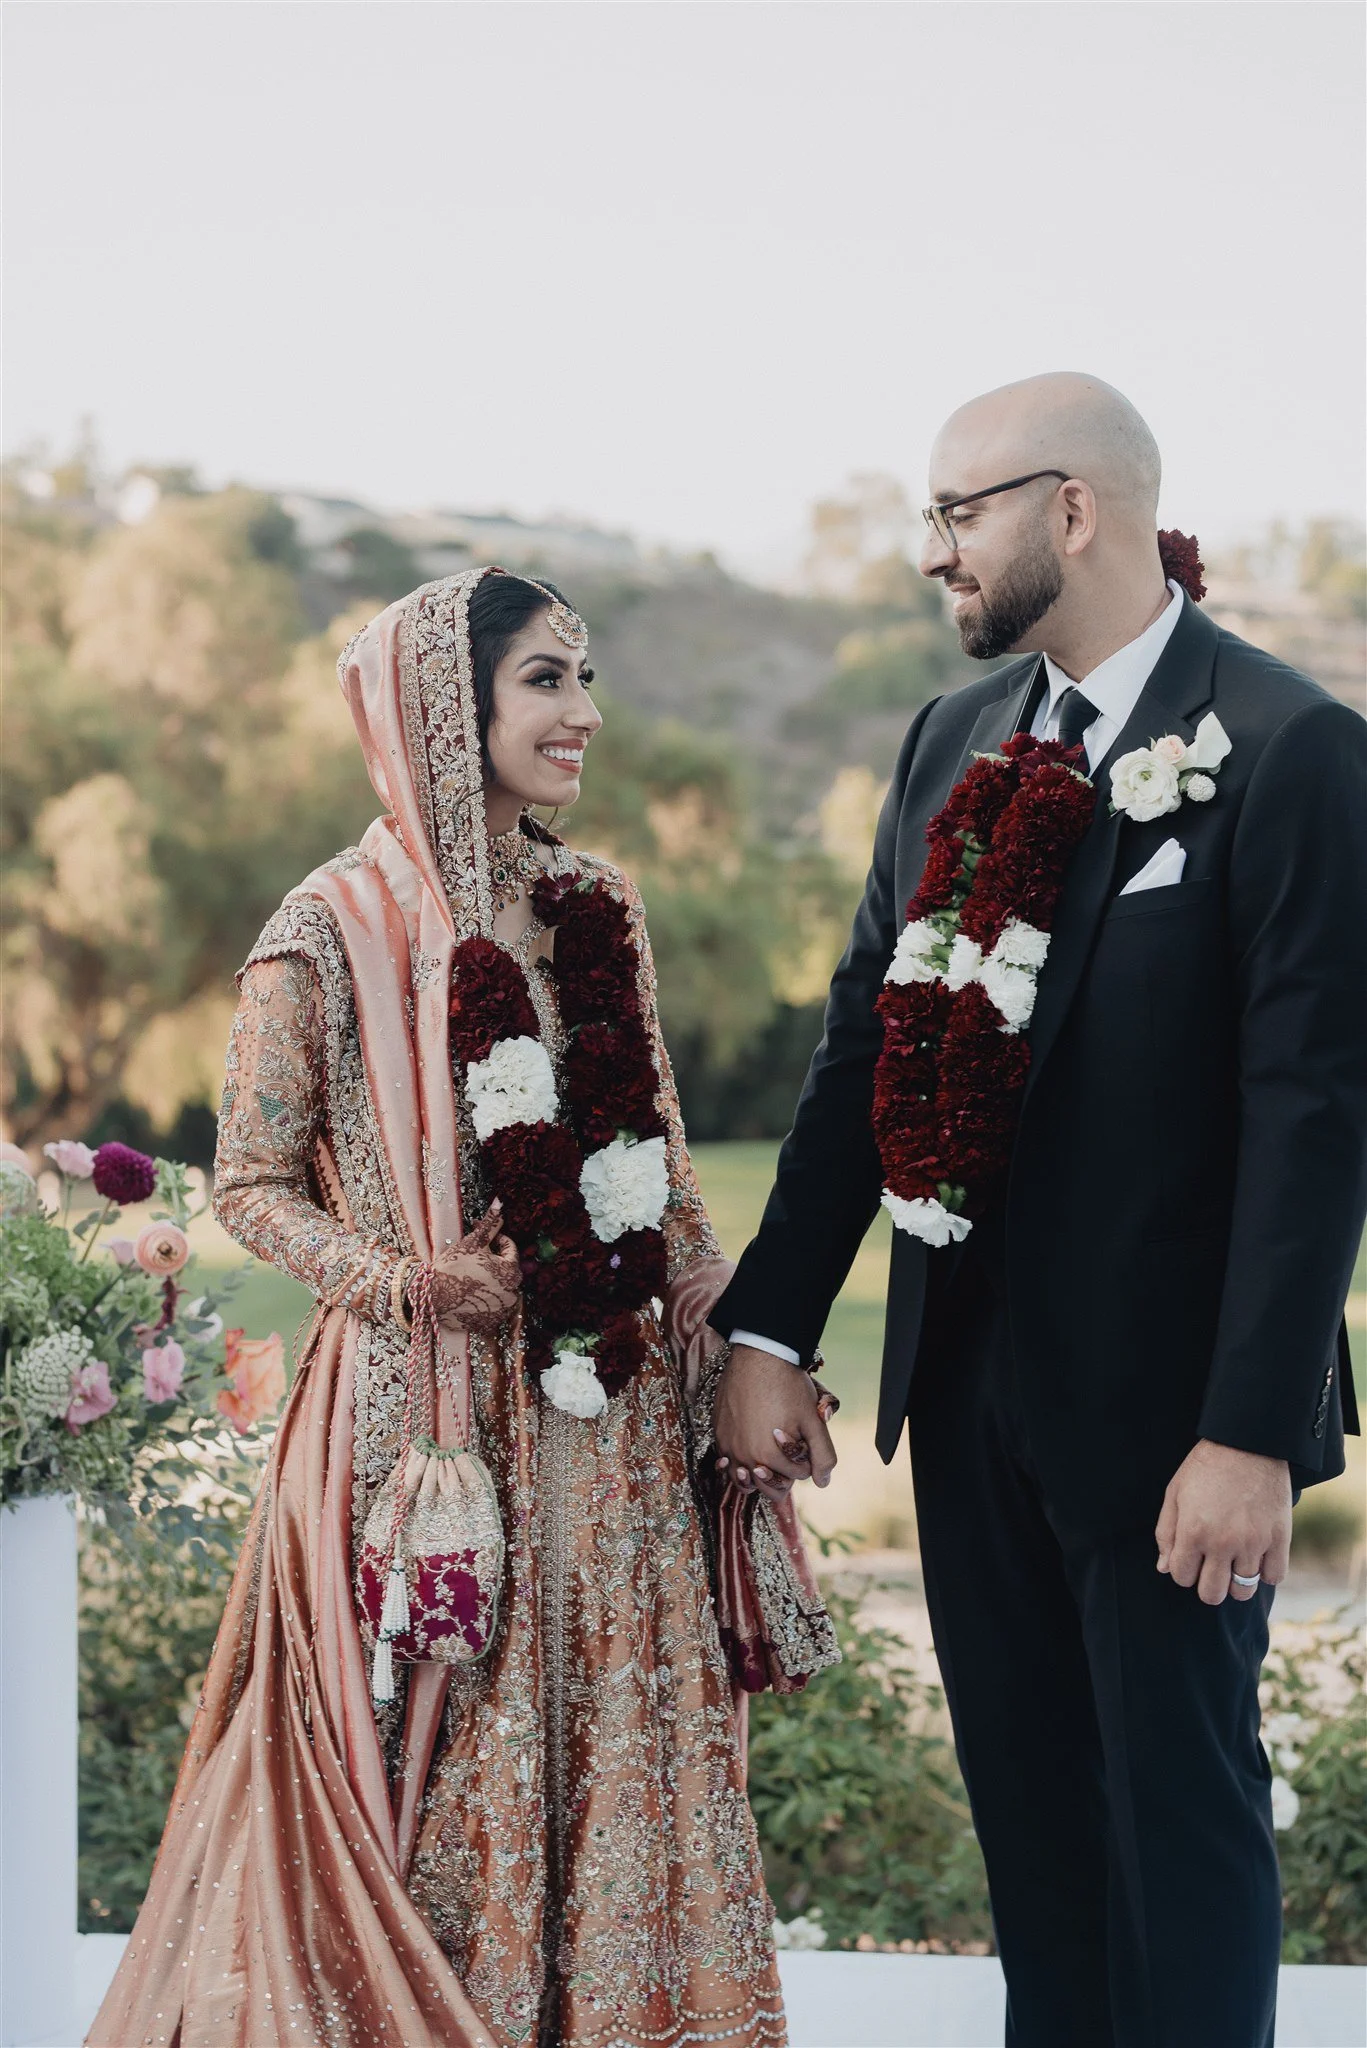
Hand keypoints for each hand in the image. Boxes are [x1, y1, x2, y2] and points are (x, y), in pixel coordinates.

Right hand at [428, 1202, 521, 1333]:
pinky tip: (469, 1294)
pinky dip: (484, 1300)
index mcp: (511, 1270)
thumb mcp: (472, 1242)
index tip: (480, 1241)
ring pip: (499, 1289)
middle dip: (493, 1261)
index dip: (495, 1241)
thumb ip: (490, 1223)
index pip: (509, 1248)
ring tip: (470, 1276)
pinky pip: (491, 1308)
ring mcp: (502, 1311)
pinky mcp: (490, 1324)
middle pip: (506, 1269)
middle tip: (473, 1259)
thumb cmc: (452, 1266)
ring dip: (490, 1281)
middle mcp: (512, 1293)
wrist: (431, 1296)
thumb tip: (500, 1201)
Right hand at [713, 1344, 836, 1501]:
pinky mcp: (718, 1434)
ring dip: (759, 1472)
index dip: (807, 1460)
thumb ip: (823, 1455)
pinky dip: (739, 1461)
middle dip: (783, 1472)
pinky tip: (748, 1447)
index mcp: (768, 1457)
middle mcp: (743, 1457)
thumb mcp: (813, 1421)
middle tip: (789, 1448)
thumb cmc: (789, 1386)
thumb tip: (823, 1483)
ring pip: (744, 1480)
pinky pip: (727, 1462)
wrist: (759, 1356)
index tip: (805, 1441)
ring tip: (769, 1455)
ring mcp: (727, 1446)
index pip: (797, 1476)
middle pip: (769, 1486)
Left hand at [1155, 1438, 1291, 1605]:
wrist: (1248, 1443)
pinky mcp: (1279, 1538)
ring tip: (1234, 1564)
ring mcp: (1253, 1542)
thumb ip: (1166, 1533)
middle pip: (1212, 1593)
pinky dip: (1266, 1573)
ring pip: (1244, 1591)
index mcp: (1193, 1532)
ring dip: (1236, 1583)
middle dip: (1207, 1585)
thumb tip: (1164, 1568)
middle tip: (1211, 1567)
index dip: (1182, 1570)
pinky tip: (1258, 1558)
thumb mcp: (1175, 1493)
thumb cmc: (1206, 1467)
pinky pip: (1275, 1576)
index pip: (1181, 1577)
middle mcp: (1222, 1543)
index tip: (1189, 1558)